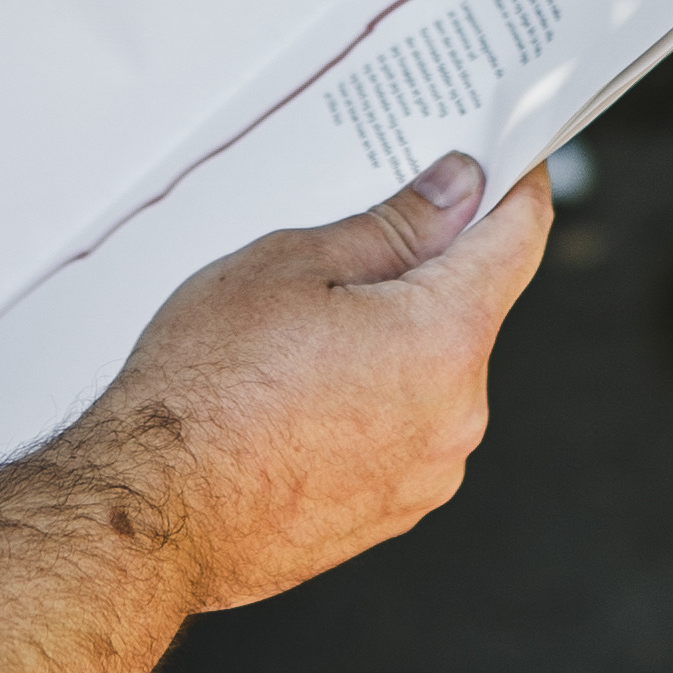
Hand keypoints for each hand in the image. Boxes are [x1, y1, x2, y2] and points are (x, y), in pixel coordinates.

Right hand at [80, 149, 551, 616]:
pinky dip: (370, 403)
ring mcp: (428, 472)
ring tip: (297, 343)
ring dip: (390, 344)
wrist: (152, 507)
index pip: (521, 237)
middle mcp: (458, 413)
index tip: (499, 162)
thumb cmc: (205, 391)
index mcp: (446, 339)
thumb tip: (456, 191)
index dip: (514, 185)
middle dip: (420, 274)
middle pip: (469, 310)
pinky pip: (404, 430)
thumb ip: (394, 224)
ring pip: (432, 374)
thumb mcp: (291, 264)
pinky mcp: (394, 510)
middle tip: (340, 259)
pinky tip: (298, 397)